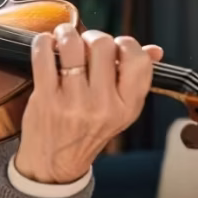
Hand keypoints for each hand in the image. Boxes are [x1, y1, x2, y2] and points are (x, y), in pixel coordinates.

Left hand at [15, 23, 162, 183]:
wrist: (55, 164)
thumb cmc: (87, 132)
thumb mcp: (119, 112)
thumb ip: (134, 80)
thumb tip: (154, 50)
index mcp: (127, 107)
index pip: (138, 61)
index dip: (126, 43)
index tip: (115, 45)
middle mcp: (103, 105)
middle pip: (103, 45)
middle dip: (92, 36)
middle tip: (84, 42)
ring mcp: (73, 102)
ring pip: (72, 46)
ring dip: (66, 33)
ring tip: (63, 38)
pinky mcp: (46, 99)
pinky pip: (44, 56)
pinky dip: (43, 43)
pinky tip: (45, 46)